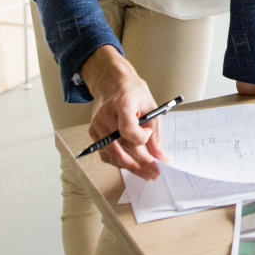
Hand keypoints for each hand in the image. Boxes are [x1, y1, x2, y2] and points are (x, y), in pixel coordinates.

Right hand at [79, 45, 169, 180]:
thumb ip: (155, 134)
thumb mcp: (150, 107)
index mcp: (122, 104)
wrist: (112, 81)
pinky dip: (118, 161)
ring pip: (112, 154)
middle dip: (140, 163)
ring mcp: (96, 125)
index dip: (142, 137)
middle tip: (153, 173)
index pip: (128, 131)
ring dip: (129, 167)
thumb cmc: (132, 91)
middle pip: (120, 147)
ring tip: (145, 173)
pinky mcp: (93, 132)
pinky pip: (105, 153)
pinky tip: (130, 165)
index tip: (148, 133)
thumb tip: (162, 157)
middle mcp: (105, 116)